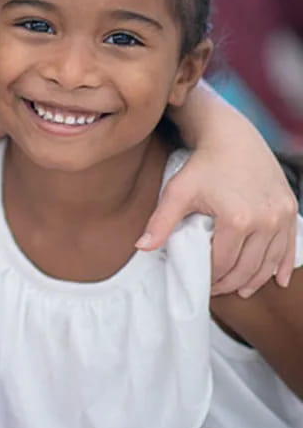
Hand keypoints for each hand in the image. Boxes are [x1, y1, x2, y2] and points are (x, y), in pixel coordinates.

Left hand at [137, 146, 297, 297]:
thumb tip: (141, 247)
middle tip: (215, 290)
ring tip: (240, 289)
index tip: (199, 284)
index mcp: (236, 220)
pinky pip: (289, 247)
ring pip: (268, 262)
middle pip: (247, 267)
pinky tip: (276, 281)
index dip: (209, 278)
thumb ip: (160, 222)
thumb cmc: (200, 165)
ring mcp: (280, 216)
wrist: (231, 137)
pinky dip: (281, 266)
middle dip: (230, 284)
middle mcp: (264, 220)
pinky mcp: (290, 210)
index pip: (222, 263)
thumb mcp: (177, 192)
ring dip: (254, 280)